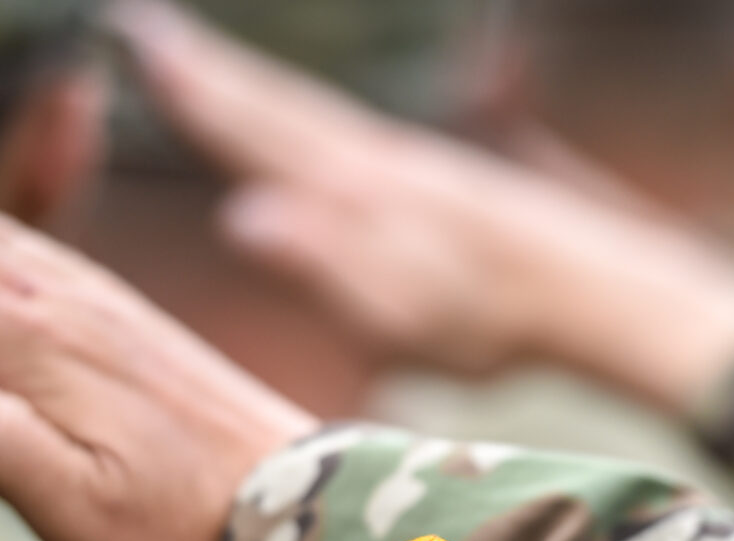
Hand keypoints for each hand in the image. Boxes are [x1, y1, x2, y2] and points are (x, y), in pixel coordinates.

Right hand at [108, 0, 733, 413]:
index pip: (256, 132)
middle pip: (279, 107)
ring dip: (257, 89)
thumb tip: (243, 215)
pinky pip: (351, 137)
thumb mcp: (403, 312)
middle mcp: (378, 162)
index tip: (137, 45)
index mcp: (356, 192)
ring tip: (210, 66)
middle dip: (209, 71)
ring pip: (315, 117)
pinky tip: (314, 136)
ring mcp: (412, 166)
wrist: (596, 292)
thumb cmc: (497, 318)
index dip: (195, 94)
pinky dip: (311, 122)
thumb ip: (324, 263)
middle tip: (145, 28)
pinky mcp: (441, 183)